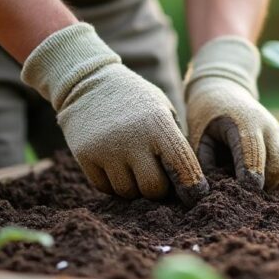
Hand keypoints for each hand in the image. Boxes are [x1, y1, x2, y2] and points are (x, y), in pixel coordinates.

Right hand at [23, 24, 208, 205]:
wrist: (88, 83)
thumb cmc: (136, 101)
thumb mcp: (163, 111)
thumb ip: (175, 143)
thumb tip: (189, 185)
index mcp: (159, 125)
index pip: (182, 168)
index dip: (192, 188)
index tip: (194, 196)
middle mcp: (133, 139)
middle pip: (153, 189)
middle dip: (158, 189)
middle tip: (156, 177)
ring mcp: (106, 149)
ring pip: (128, 192)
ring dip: (134, 186)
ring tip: (133, 166)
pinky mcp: (85, 156)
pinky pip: (105, 188)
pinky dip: (113, 183)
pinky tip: (114, 164)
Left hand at [184, 36, 278, 189]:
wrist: (223, 90)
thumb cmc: (206, 116)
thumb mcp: (198, 137)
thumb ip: (204, 164)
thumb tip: (210, 193)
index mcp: (245, 123)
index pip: (254, 155)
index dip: (251, 179)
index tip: (242, 197)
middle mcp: (268, 126)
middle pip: (277, 166)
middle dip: (263, 187)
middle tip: (243, 198)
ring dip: (272, 184)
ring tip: (250, 191)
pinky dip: (278, 178)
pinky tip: (260, 183)